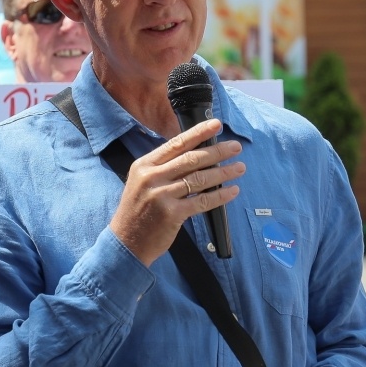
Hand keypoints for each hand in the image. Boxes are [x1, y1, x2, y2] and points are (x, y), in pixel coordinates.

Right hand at [108, 119, 244, 265]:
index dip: (198, 133)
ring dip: (223, 172)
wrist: (126, 241)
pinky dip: (220, 196)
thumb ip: (163, 168)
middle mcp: (152, 177)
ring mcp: (161, 195)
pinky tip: (232, 191)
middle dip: (217, 151)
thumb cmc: (138, 211)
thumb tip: (195, 154)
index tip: (216, 125)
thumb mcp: (142, 182)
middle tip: (236, 147)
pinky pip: (202, 201)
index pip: (176, 144)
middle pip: (191, 159)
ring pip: (199, 178)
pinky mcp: (172, 214)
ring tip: (239, 168)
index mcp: (145, 165)